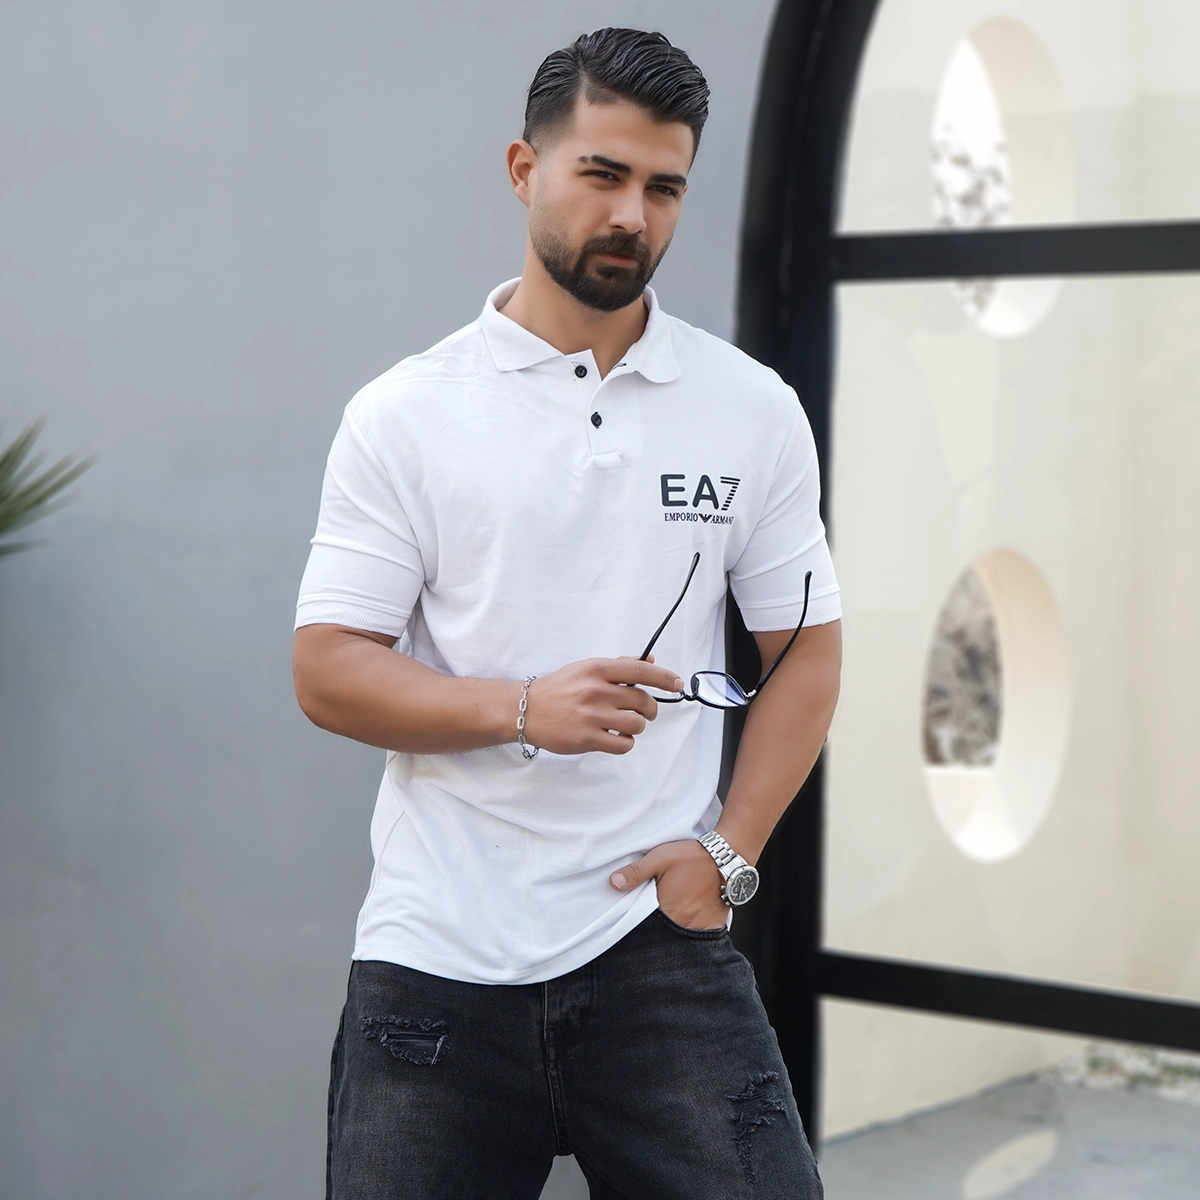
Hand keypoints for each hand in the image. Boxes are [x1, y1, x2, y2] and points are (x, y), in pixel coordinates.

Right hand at [520, 657, 683, 755]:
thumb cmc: (560, 689)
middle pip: (643, 701)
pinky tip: (614, 737)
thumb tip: (650, 661)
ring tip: (622, 725)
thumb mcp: (586, 669)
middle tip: (644, 711)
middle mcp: (596, 691)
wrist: (527, 710)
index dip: (665, 678)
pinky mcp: (587, 739)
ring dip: (636, 727)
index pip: (641, 671)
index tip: (677, 684)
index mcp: (598, 669)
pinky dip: (625, 742)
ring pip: (637, 724)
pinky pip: (623, 744)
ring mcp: (592, 716)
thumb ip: (619, 666)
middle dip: (649, 709)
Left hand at [609, 839, 727, 930]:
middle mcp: (684, 924)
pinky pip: (700, 936)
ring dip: (674, 933)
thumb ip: (636, 872)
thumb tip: (612, 883)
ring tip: (670, 924)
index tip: (636, 924)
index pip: (647, 927)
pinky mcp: (715, 924)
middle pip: (664, 934)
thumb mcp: (659, 858)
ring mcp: (701, 927)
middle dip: (657, 932)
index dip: (641, 925)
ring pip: (682, 937)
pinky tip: (688, 922)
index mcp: (667, 910)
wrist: (727, 856)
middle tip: (654, 925)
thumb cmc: (692, 857)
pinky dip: (693, 932)